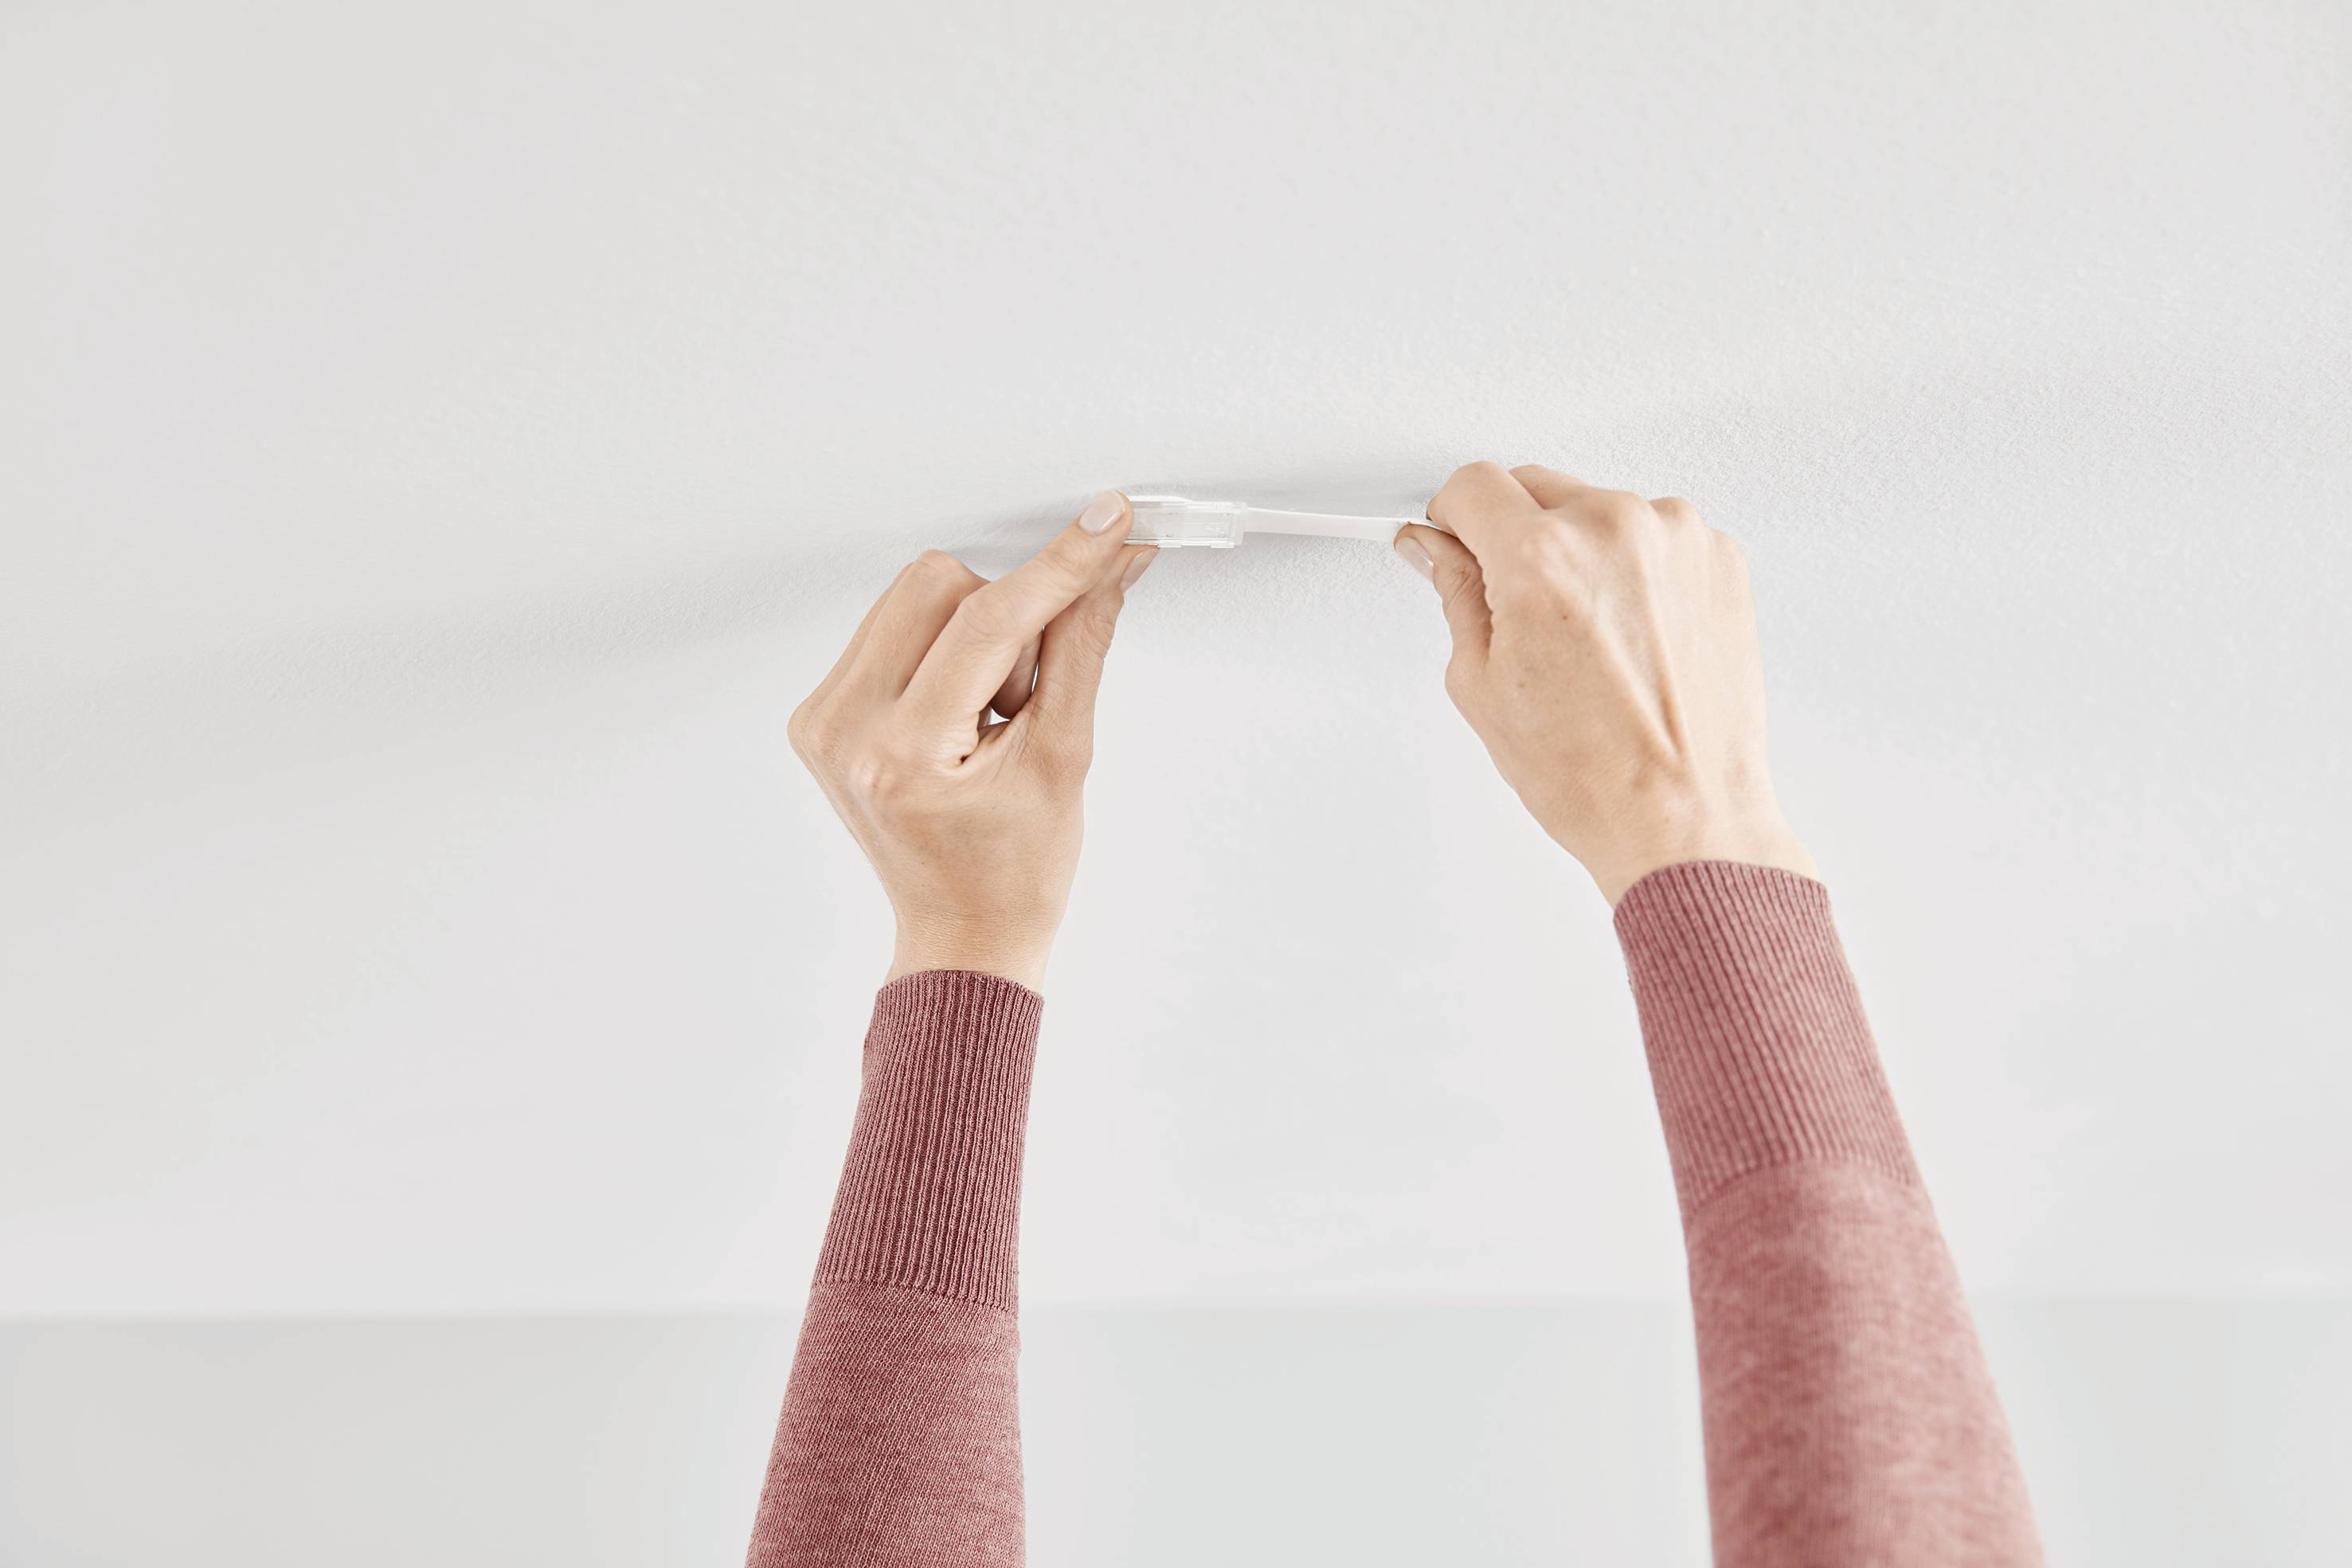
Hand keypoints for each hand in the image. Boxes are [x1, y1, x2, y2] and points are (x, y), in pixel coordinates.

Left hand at [789, 492, 1155, 988]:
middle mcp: (843, 729)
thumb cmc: (1016, 871)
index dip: (1057, 567)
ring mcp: (820, 720)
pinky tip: (958, 715)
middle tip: (1024, 699)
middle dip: (1006, 617)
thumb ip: (1083, 645)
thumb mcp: (1066, 756)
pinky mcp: (817, 714)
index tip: (1107, 525)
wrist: (964, 935)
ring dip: (972, 633)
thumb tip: (1112, 563)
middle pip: (937, 585)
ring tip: (990, 715)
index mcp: (902, 754)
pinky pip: (889, 629)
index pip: (989, 622)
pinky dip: (939, 650)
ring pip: (911, 597)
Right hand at [1393, 462, 1814, 904]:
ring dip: (1581, 550)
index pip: (1473, 484)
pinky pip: (1654, 536)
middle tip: (1520, 609)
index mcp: (1542, 559)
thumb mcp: (1483, 686)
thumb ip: (1456, 594)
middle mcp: (1614, 530)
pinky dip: (1636, 570)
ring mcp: (1676, 539)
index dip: (1452, 517)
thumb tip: (1436, 550)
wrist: (1684, 818)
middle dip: (1515, 534)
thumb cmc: (1592, 774)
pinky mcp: (1719, 557)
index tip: (1455, 540)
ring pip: (1598, 510)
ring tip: (1587, 636)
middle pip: (1536, 486)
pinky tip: (1631, 636)